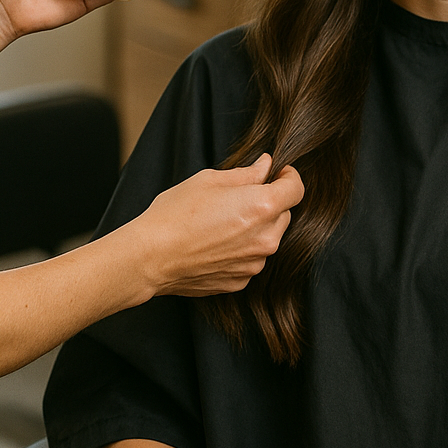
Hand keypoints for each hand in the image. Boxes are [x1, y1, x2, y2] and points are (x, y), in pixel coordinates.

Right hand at [125, 155, 304, 296]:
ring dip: (255, 228)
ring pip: (268, 238)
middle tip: (239, 197)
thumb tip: (265, 166)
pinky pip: (251, 259)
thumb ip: (246, 174)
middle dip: (269, 203)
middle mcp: (266, 238)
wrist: (151, 257)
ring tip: (221, 223)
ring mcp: (255, 264)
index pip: (296, 189)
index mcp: (263, 206)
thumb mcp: (209, 180)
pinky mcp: (241, 281)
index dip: (289, 177)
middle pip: (284, 214)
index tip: (279, 173)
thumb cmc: (175, 214)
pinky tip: (215, 243)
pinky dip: (241, 250)